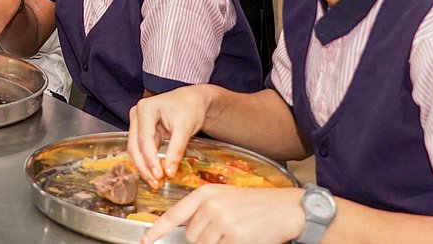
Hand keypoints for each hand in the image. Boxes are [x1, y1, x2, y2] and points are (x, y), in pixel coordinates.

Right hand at [127, 85, 214, 188]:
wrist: (193, 100)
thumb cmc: (190, 108)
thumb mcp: (185, 128)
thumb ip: (176, 150)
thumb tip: (169, 172)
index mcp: (146, 109)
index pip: (144, 139)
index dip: (151, 159)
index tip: (159, 176)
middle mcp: (137, 114)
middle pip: (135, 145)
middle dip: (144, 166)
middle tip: (155, 183)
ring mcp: (138, 122)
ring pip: (135, 149)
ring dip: (144, 166)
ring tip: (155, 182)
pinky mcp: (143, 131)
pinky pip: (142, 149)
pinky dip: (148, 161)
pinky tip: (155, 173)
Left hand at [141, 185, 305, 243]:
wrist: (287, 208)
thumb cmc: (257, 206)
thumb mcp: (226, 199)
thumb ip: (204, 211)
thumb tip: (189, 231)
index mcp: (206, 193)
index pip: (175, 214)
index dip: (158, 229)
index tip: (146, 240)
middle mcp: (210, 205)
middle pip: (192, 237)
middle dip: (204, 240)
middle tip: (226, 232)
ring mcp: (222, 221)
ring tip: (236, 234)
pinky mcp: (235, 237)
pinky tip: (243, 239)